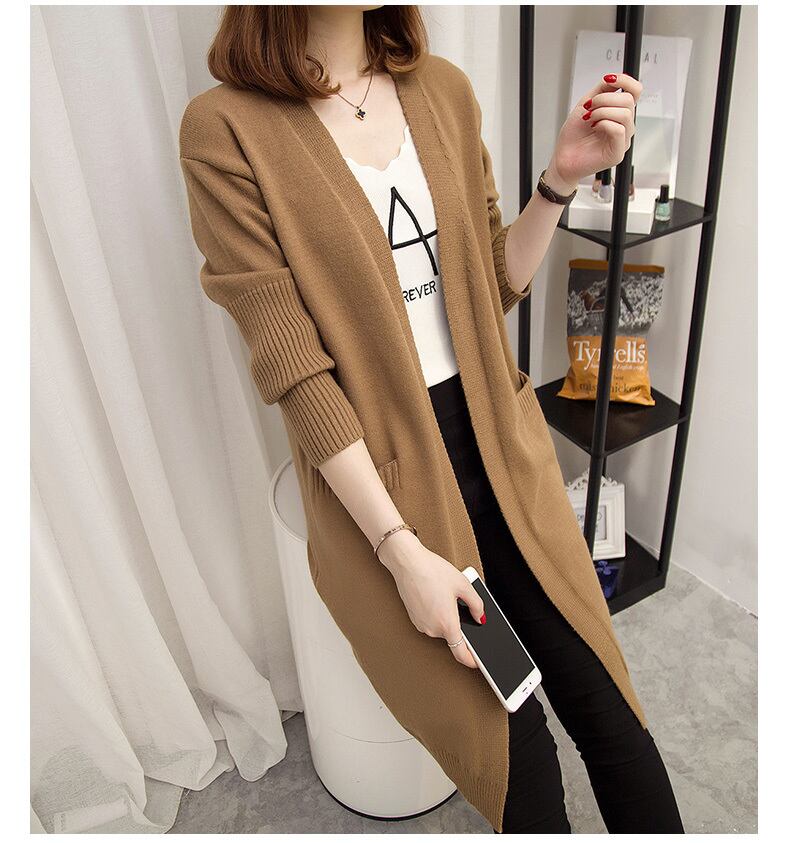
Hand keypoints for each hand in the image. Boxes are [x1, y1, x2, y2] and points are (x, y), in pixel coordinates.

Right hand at [377, 530, 485, 668]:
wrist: (407, 563)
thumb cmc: (432, 571)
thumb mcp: (464, 585)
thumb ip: (478, 605)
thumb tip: (481, 618)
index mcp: (447, 624)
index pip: (461, 654)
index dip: (472, 660)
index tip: (479, 661)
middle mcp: (432, 629)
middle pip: (452, 636)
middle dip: (459, 624)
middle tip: (460, 602)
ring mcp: (421, 625)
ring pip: (441, 627)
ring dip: (447, 616)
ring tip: (445, 594)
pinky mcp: (414, 618)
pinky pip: (431, 621)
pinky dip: (437, 612)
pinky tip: (436, 594)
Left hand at [546, 72, 642, 189]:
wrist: (563, 157)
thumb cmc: (573, 136)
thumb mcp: (586, 104)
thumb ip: (602, 90)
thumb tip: (614, 78)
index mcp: (619, 113)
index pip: (635, 91)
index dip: (625, 81)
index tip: (609, 79)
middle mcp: (624, 126)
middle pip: (629, 100)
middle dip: (605, 99)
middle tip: (589, 107)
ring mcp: (623, 139)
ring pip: (625, 114)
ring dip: (602, 112)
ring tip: (589, 118)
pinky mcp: (618, 153)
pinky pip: (619, 130)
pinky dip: (604, 124)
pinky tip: (594, 128)